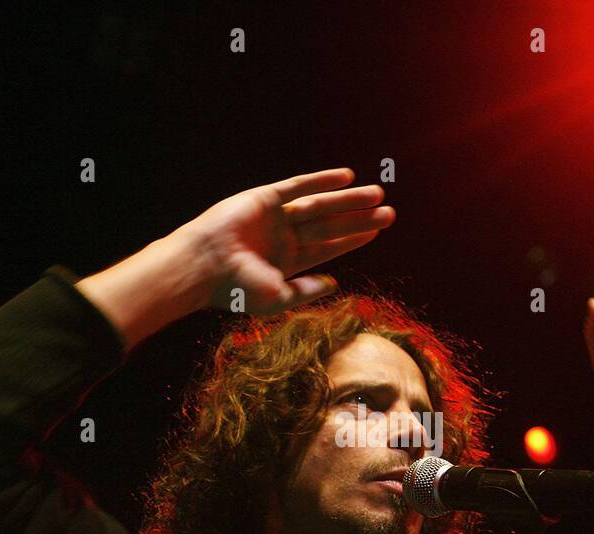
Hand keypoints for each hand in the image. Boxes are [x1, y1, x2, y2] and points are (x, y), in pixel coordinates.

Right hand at [180, 167, 394, 314]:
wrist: (203, 266)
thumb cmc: (236, 287)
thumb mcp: (277, 297)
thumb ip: (306, 291)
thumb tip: (335, 284)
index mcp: (288, 261)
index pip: (328, 247)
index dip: (353, 239)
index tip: (376, 230)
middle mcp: (284, 237)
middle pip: (331, 225)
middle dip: (360, 218)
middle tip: (390, 212)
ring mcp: (275, 216)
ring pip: (320, 204)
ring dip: (349, 199)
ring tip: (378, 193)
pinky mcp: (264, 198)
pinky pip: (298, 186)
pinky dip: (322, 180)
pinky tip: (346, 177)